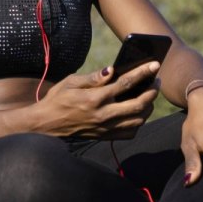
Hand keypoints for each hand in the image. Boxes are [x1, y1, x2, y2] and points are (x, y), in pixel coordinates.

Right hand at [36, 61, 160, 138]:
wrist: (45, 125)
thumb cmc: (57, 99)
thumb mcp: (71, 82)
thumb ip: (94, 77)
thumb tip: (113, 70)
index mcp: (94, 98)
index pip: (125, 83)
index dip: (143, 73)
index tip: (155, 65)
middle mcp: (102, 115)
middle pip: (138, 104)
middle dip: (152, 91)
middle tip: (156, 81)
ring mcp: (105, 128)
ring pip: (138, 120)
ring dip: (148, 107)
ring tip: (149, 95)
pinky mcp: (104, 136)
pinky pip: (129, 132)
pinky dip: (138, 122)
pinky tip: (138, 112)